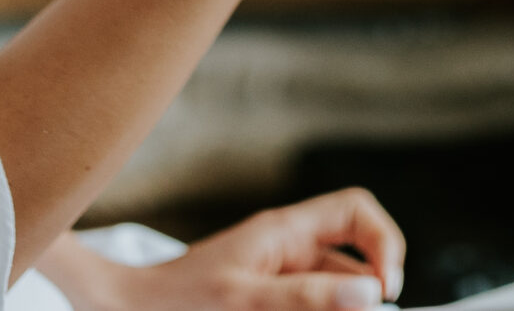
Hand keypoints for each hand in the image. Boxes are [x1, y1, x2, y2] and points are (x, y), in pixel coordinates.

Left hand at [61, 190, 405, 309]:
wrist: (127, 309)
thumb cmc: (176, 300)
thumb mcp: (244, 299)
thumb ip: (307, 296)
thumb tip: (372, 291)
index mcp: (284, 232)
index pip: (356, 212)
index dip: (384, 242)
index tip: (385, 290)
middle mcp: (288, 248)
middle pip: (354, 259)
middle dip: (367, 292)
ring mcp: (279, 275)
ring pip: (336, 290)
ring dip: (341, 307)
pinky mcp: (268, 299)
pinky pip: (310, 304)